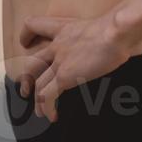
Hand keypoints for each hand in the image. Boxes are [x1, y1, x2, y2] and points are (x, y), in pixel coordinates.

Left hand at [15, 14, 132, 122]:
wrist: (116, 33)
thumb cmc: (117, 27)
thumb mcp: (102, 25)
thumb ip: (101, 31)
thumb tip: (115, 34)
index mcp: (64, 28)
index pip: (34, 25)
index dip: (26, 34)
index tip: (25, 43)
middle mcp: (57, 45)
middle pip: (32, 62)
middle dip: (26, 78)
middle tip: (26, 90)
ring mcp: (60, 61)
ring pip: (38, 83)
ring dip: (37, 100)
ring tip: (40, 112)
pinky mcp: (65, 76)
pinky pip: (48, 95)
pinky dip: (47, 108)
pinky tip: (52, 116)